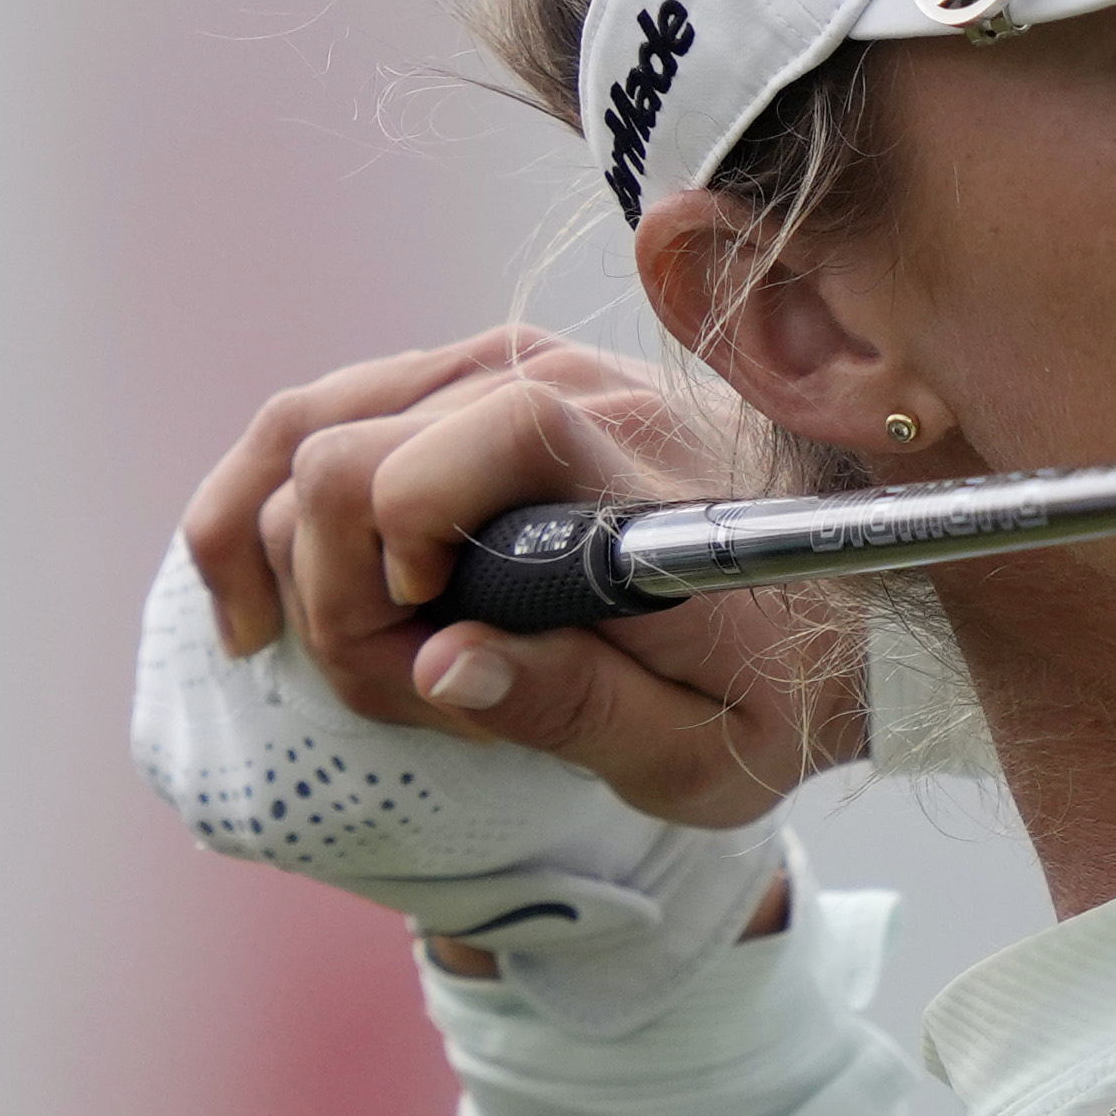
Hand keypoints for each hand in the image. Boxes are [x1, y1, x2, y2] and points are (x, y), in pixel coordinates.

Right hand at [177, 327, 862, 824]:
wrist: (849, 607)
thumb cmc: (775, 690)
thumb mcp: (703, 750)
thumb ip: (575, 707)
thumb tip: (438, 665)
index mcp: (624, 484)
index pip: (434, 469)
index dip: (381, 574)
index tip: (428, 661)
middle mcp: (563, 392)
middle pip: (342, 459)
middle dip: (331, 595)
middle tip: (400, 686)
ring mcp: (515, 365)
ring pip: (304, 426)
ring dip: (279, 551)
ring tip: (326, 651)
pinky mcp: (480, 372)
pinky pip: (320, 411)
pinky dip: (266, 502)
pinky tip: (268, 596)